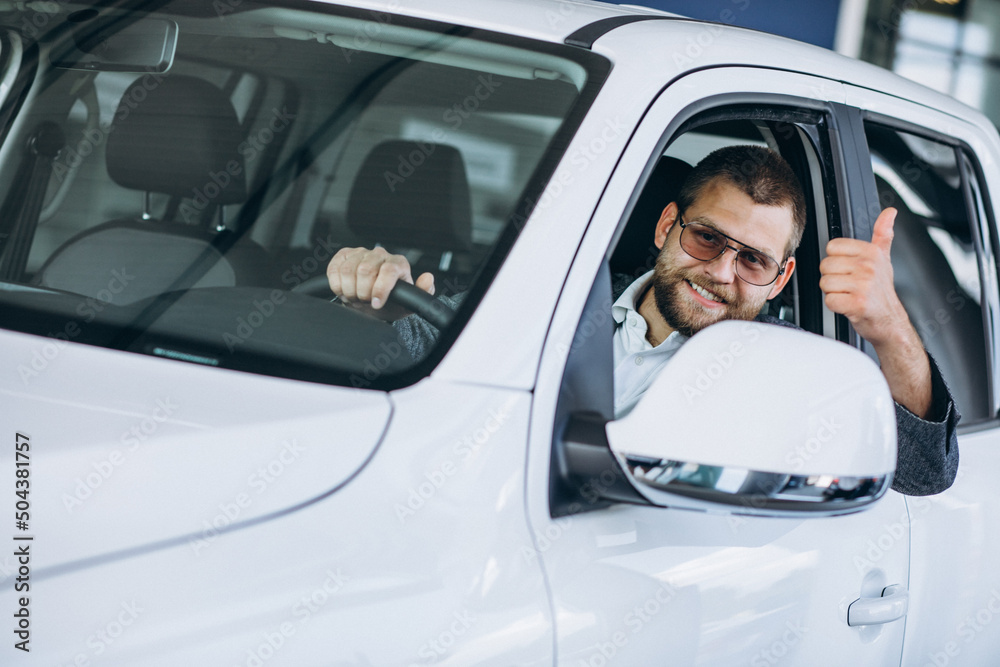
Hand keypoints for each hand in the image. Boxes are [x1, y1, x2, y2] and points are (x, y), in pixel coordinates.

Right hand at [326, 247, 433, 308]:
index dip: (381, 289)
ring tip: (355, 297)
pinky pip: (334, 267)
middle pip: (366, 269)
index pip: (389, 270)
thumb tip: (428, 278)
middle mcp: (380, 254)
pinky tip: (344, 290)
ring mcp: (361, 253)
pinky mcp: (344, 255)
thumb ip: (422, 292)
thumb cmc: (392, 302)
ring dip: (349, 289)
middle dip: (363, 292)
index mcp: (398, 264)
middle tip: (365, 302)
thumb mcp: (409, 303)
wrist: (373, 303)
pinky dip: (336, 284)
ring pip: (348, 269)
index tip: (377, 304)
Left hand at [819, 208, 908, 347]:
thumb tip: (890, 212)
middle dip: (833, 278)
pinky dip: (835, 306)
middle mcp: (869, 267)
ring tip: (849, 295)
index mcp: (872, 252)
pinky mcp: (858, 304)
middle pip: (825, 265)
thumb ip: (883, 234)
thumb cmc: (881, 291)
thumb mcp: (884, 259)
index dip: (836, 260)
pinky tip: (848, 305)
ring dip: (833, 292)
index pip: (832, 247)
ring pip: (825, 283)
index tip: (850, 269)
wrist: (889, 321)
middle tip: (848, 285)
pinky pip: (829, 301)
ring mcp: (864, 286)